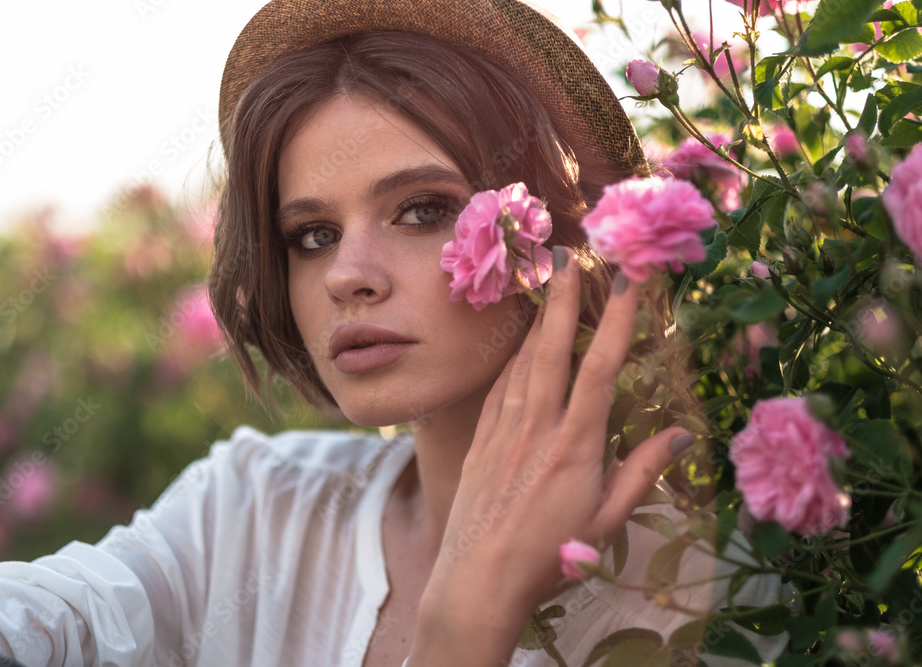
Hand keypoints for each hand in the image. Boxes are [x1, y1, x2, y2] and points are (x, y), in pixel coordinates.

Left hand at [413, 247, 690, 662]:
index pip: (600, 369)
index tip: (629, 281)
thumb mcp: (607, 523)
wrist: (477, 582)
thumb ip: (642, 474)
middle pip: (552, 349)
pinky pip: (500, 387)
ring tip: (549, 286)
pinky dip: (513, 359)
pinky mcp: (480, 441)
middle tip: (570, 253)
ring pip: (522, 363)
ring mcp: (504, 430)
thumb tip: (680, 434)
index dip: (617, 321)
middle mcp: (537, 427)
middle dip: (564, 298)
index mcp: (575, 446)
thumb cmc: (550, 558)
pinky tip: (520, 345)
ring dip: (538, 320)